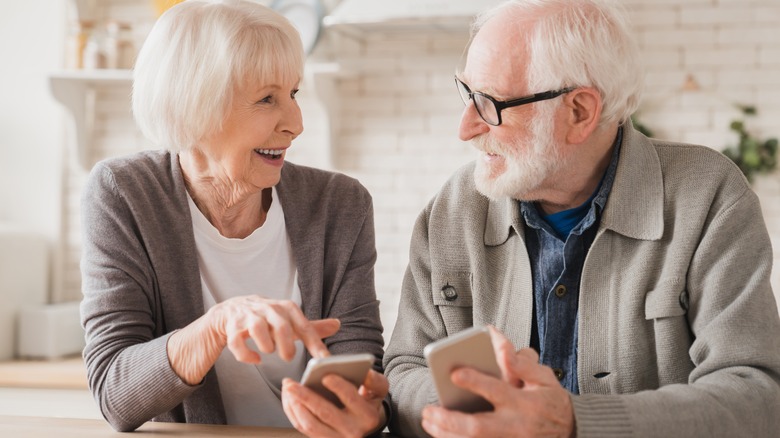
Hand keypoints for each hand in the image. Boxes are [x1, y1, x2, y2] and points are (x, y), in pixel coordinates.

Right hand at [210, 295, 339, 362]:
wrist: (230, 311)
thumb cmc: (266, 318)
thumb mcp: (289, 320)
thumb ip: (312, 326)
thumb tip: (337, 324)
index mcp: (285, 308)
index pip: (304, 325)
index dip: (315, 343)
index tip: (323, 359)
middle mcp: (267, 308)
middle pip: (281, 326)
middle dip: (287, 345)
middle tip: (288, 357)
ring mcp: (248, 316)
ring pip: (257, 329)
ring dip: (265, 345)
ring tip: (269, 351)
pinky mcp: (231, 326)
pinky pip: (236, 342)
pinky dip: (246, 354)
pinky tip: (255, 359)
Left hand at [282, 369, 388, 437]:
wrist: (364, 424)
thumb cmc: (367, 400)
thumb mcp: (378, 389)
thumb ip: (374, 380)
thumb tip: (364, 373)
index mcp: (367, 416)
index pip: (352, 399)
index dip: (339, 387)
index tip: (326, 375)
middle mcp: (353, 431)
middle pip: (325, 413)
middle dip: (306, 396)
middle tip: (291, 383)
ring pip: (310, 425)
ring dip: (295, 406)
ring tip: (288, 389)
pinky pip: (303, 428)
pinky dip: (293, 413)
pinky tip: (289, 398)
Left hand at [421, 327, 574, 437]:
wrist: (570, 433)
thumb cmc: (552, 402)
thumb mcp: (545, 379)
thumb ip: (523, 365)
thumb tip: (502, 348)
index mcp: (525, 403)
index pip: (497, 391)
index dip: (475, 381)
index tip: (454, 373)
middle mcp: (516, 426)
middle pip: (478, 428)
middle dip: (449, 420)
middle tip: (428, 410)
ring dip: (447, 435)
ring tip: (429, 421)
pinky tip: (442, 433)